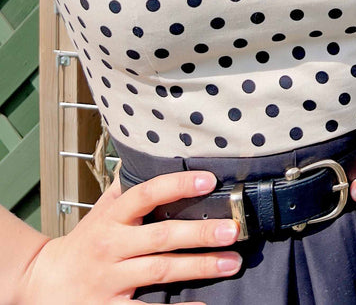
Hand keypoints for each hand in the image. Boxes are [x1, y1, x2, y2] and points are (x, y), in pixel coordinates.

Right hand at [17, 169, 242, 304]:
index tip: (209, 179)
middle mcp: (112, 246)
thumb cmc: (83, 244)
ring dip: (199, 266)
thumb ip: (125, 187)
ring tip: (231, 262)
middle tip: (233, 229)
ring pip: (160, 270)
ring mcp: (111, 279)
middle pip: (161, 236)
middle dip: (200, 233)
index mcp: (112, 218)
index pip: (146, 194)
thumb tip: (146, 152)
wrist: (42, 283)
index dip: (177, 185)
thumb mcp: (101, 211)